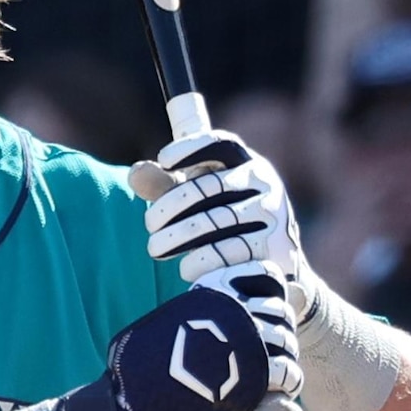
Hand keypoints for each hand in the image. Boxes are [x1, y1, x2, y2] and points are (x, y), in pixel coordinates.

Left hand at [134, 129, 298, 282]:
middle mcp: (264, 182)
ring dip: (177, 237)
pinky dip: (200, 260)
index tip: (163, 159)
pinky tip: (185, 267)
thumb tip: (135, 172)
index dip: (192, 148)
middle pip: (208, 187)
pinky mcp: (275, 247)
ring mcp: (273, 213)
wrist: (270, 267)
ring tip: (156, 248)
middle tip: (149, 224)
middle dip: (170, 206)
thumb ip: (165, 185)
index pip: (220, 143)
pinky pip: (229, 251)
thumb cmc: (224, 223)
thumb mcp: (195, 201)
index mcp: (246, 163)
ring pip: (215, 221)